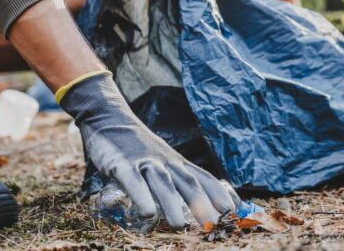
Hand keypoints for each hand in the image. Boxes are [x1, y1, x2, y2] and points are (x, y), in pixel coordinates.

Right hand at [59, 72, 235, 228]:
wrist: (109, 117)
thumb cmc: (137, 145)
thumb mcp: (161, 159)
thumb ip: (172, 179)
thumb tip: (189, 203)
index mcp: (177, 162)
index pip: (203, 178)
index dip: (219, 195)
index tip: (234, 211)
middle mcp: (165, 162)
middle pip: (188, 183)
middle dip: (202, 204)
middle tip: (213, 224)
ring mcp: (144, 162)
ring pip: (162, 183)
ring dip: (172, 204)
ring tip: (179, 226)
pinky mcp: (121, 164)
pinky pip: (132, 181)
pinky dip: (141, 196)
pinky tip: (147, 213)